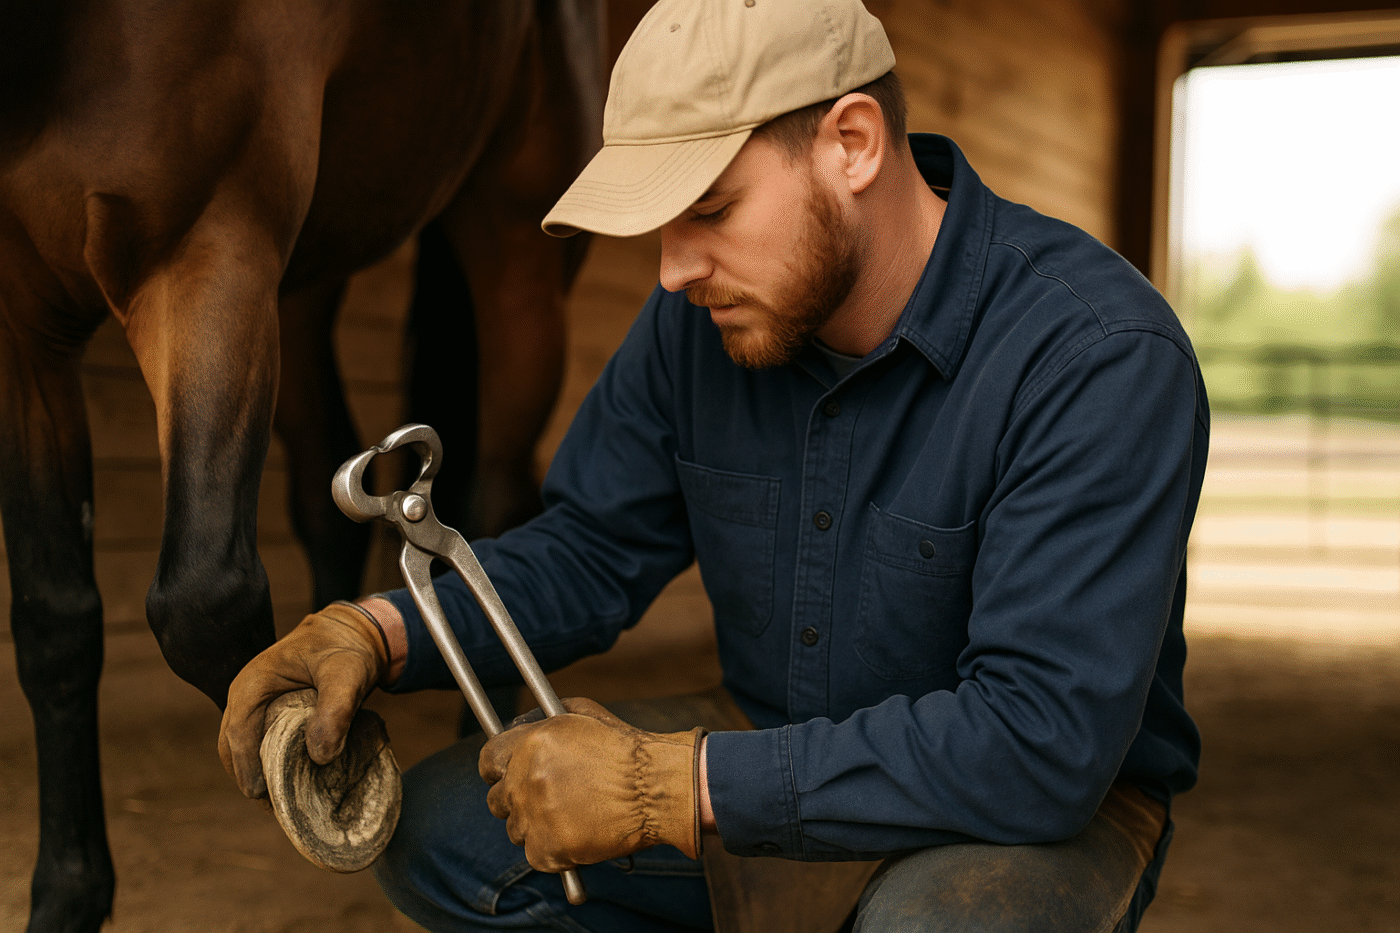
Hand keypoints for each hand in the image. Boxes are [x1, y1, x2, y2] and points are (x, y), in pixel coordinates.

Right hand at [218, 602, 388, 798]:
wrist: (350, 634)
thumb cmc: (346, 649)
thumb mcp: (348, 674)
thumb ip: (336, 710)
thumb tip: (319, 755)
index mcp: (254, 682)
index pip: (238, 732)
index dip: (247, 766)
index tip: (262, 795)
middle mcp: (245, 695)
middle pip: (231, 746)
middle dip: (247, 777)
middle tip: (273, 809)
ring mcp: (252, 705)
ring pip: (240, 748)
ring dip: (254, 774)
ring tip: (278, 804)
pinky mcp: (265, 714)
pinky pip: (256, 744)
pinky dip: (265, 765)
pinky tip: (285, 785)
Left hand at [479, 697, 704, 871]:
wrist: (656, 788)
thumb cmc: (625, 749)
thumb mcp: (582, 714)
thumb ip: (543, 720)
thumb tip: (520, 727)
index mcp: (530, 744)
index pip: (487, 762)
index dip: (497, 770)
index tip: (506, 777)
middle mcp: (525, 780)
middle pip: (496, 800)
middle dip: (518, 800)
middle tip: (547, 801)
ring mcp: (535, 817)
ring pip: (515, 830)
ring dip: (536, 826)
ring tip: (572, 817)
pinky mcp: (548, 850)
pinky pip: (535, 855)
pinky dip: (553, 851)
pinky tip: (578, 835)